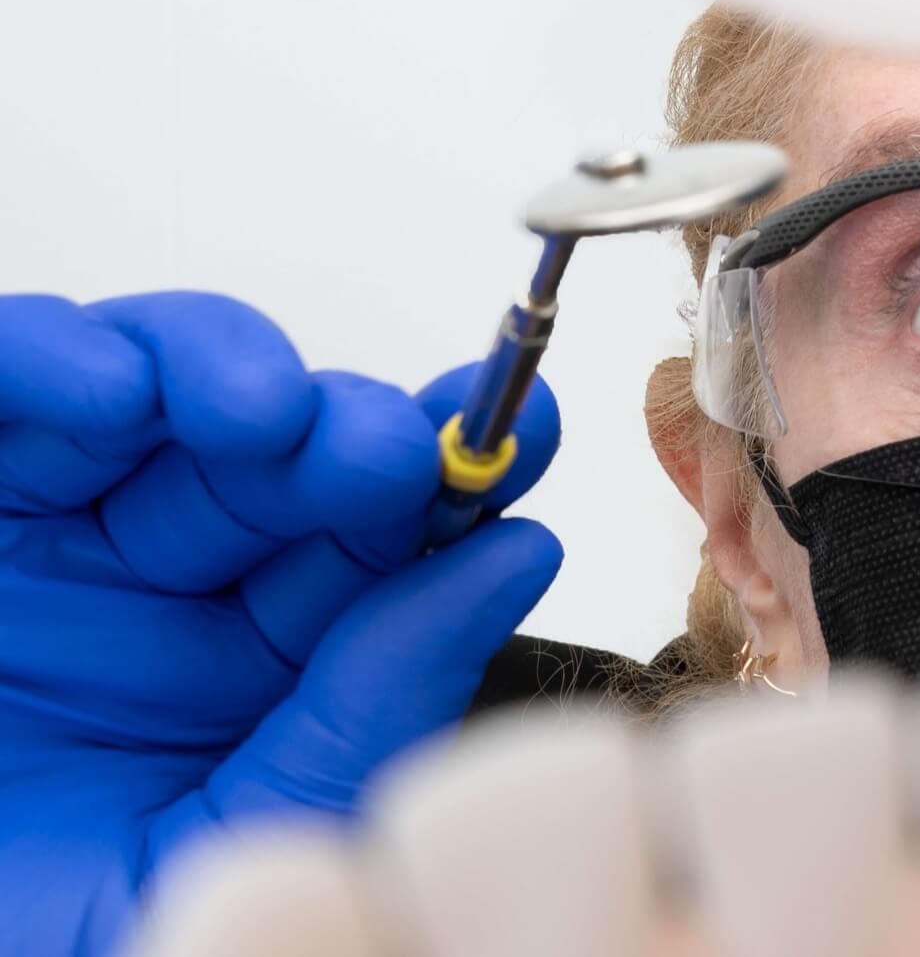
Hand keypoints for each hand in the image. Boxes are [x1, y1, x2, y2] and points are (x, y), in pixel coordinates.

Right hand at [0, 292, 563, 956]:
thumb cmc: (65, 929)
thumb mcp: (256, 830)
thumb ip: (376, 704)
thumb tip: (520, 555)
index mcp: (264, 662)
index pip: (384, 539)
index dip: (464, 468)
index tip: (530, 425)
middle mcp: (168, 580)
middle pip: (287, 452)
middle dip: (353, 429)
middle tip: (382, 450)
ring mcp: (56, 532)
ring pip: (159, 386)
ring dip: (224, 368)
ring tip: (262, 413)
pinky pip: (7, 378)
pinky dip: (54, 355)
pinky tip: (113, 390)